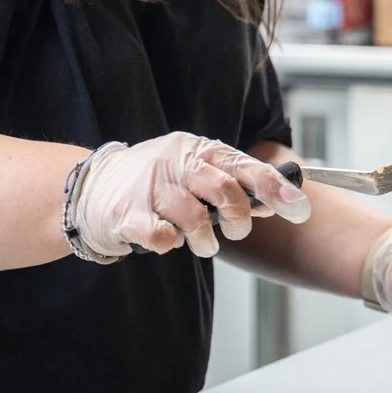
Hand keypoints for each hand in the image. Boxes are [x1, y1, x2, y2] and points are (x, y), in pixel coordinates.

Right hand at [72, 133, 309, 259]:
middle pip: (225, 189)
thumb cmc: (157, 184)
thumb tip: (279, 200)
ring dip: (206, 240)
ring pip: (195, 218)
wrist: (93, 189)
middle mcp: (174, 161)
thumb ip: (232, 182)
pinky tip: (168, 239)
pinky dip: (171, 244)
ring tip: (202, 243)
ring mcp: (149, 187)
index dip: (274, 187)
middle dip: (240, 218)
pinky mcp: (125, 214)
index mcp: (197, 149)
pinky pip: (161, 236)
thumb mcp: (195, 172)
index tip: (298, 208)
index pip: (243, 165)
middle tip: (237, 231)